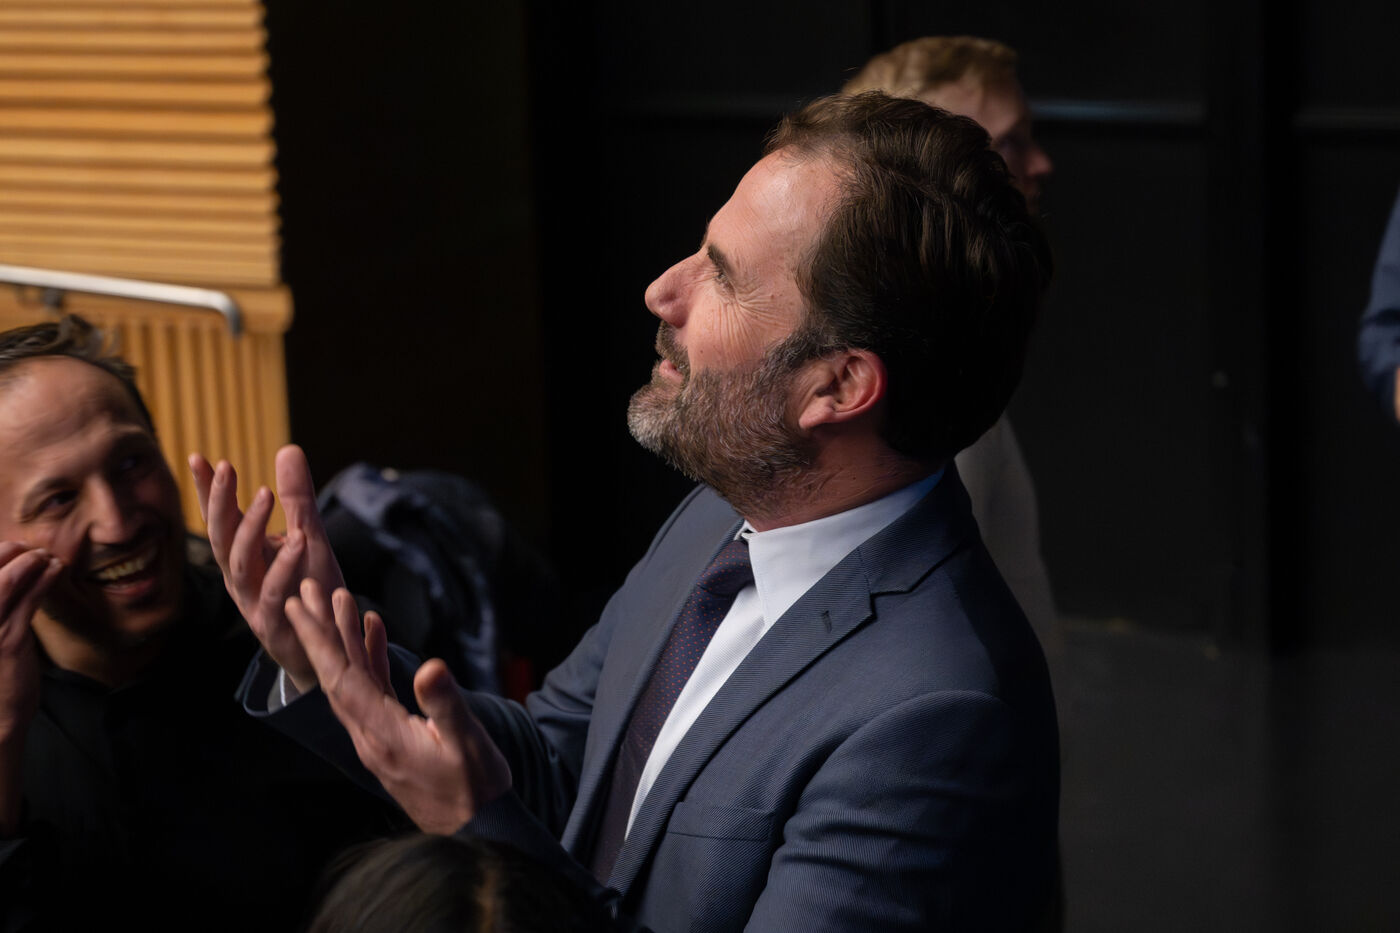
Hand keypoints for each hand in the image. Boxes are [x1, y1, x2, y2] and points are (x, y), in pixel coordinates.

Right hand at [0, 542, 63, 834]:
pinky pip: (29, 600)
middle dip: (7, 553)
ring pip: (5, 582)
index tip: (8, 547)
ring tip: (45, 556)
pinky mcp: (9, 640)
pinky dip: (44, 580)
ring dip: (29, 563)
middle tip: (27, 548)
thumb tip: (11, 577)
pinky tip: (54, 570)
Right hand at [189, 445, 344, 691]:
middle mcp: (240, 578)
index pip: (220, 518)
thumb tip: (287, 449)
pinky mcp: (273, 623)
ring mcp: (252, 602)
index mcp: (243, 557)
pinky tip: (298, 542)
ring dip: (250, 527)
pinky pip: (272, 593)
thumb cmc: (310, 590)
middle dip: (221, 501)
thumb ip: (298, 498)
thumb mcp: (309, 536)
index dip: (209, 490)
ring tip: (268, 494)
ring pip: (240, 563)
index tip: (199, 456)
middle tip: (228, 467)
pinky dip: (283, 568)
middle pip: (220, 536)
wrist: (323, 647)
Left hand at [284, 578, 511, 833]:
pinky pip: (372, 690)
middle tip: (305, 589)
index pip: (341, 678)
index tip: (299, 606)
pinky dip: (370, 659)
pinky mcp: (393, 736)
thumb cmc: (475, 788)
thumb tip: (429, 666)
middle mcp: (370, 734)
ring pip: (352, 680)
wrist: (477, 828)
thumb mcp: (466, 743)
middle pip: (336, 675)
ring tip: (336, 599)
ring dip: (343, 640)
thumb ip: (445, 705)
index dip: (320, 639)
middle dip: (320, 630)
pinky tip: (373, 633)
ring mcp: (379, 737)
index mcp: (381, 734)